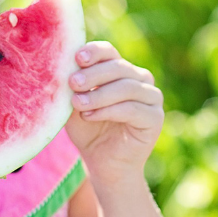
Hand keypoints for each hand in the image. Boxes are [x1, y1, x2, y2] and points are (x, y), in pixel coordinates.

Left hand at [65, 41, 163, 184]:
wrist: (103, 164)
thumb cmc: (88, 131)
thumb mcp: (75, 105)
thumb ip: (73, 87)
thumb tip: (62, 66)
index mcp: (120, 70)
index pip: (109, 52)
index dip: (94, 52)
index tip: (77, 58)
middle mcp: (140, 79)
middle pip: (118, 67)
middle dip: (93, 74)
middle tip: (73, 83)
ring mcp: (151, 97)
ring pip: (126, 87)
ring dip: (99, 95)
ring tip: (78, 104)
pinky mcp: (155, 117)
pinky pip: (133, 108)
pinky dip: (109, 111)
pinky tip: (90, 116)